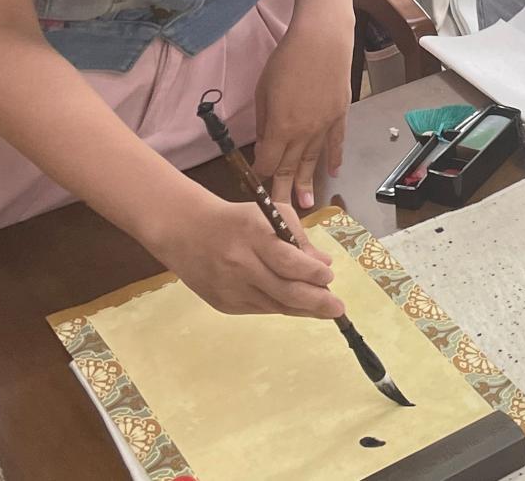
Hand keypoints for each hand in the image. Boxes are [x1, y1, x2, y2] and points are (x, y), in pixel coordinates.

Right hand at [143, 190, 343, 318]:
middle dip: (317, 303)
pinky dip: (280, 307)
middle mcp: (241, 265)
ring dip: (302, 309)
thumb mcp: (269, 214)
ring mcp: (231, 288)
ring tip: (322, 308)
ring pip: (275, 306)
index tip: (329, 277)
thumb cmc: (237, 219)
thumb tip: (323, 264)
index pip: (290, 262)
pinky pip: (260, 309)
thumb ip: (298, 237)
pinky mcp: (223, 304)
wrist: (186, 232)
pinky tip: (294, 304)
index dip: (313, 274)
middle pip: (285, 291)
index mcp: (254, 236)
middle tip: (338, 308)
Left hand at [252, 13, 350, 211]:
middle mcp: (305, 133)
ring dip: (309, 182)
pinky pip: (336, 142)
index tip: (256, 179)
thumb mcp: (263, 91)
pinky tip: (333, 172)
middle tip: (282, 215)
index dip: (262, 173)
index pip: (270, 162)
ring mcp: (325, 125)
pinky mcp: (340, 114)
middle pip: (292, 168)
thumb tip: (264, 141)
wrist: (322, 40)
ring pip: (314, 160)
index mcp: (281, 128)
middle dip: (285, 190)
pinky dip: (334, 158)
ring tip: (307, 205)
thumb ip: (264, 122)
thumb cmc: (286, 61)